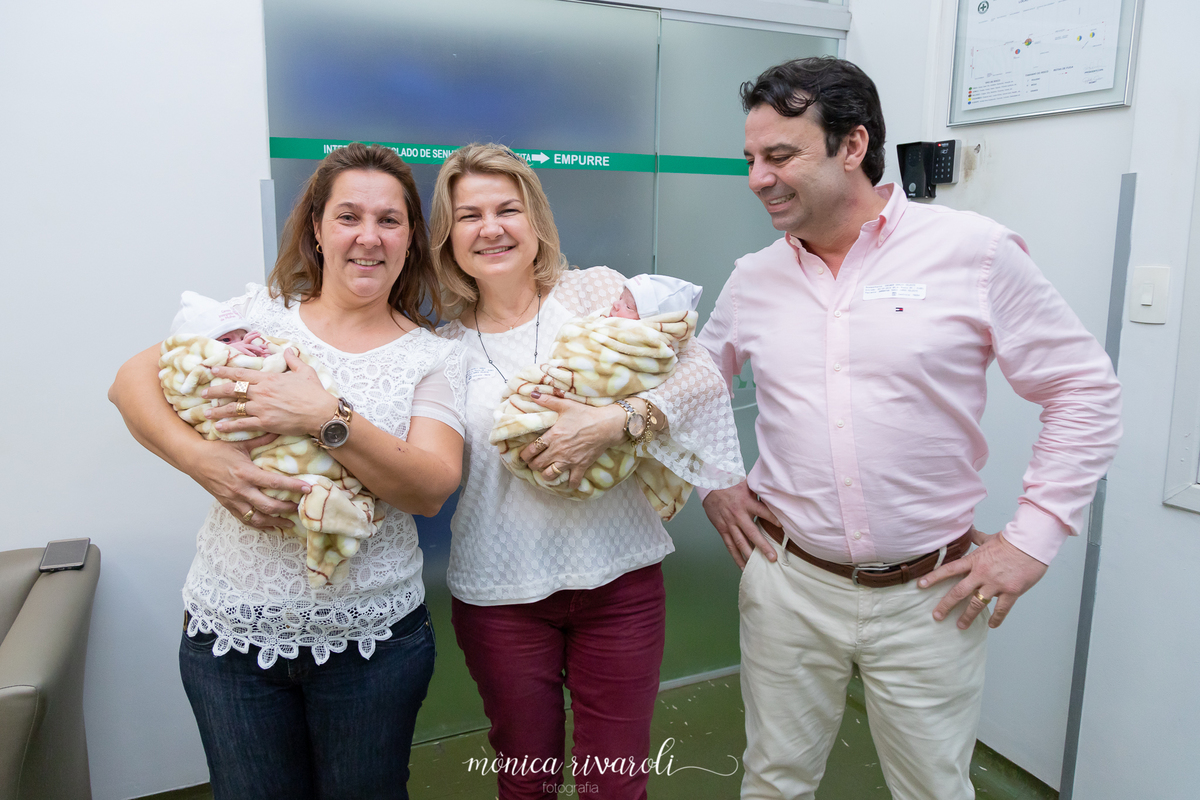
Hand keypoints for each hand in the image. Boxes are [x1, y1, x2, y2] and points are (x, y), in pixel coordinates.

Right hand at [185, 434, 310, 529]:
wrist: (194, 459)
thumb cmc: (218, 450)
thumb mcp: (240, 443)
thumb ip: (261, 439)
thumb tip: (279, 430)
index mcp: (245, 473)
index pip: (274, 483)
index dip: (292, 487)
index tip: (307, 489)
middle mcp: (240, 490)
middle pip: (268, 506)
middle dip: (287, 508)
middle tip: (302, 507)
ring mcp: (233, 500)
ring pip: (258, 518)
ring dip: (275, 522)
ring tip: (290, 522)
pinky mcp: (228, 506)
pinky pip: (245, 520)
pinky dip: (260, 525)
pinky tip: (271, 527)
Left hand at [204, 349, 336, 437]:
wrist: (321, 413)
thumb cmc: (315, 393)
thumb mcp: (305, 371)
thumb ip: (293, 360)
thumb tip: (288, 350)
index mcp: (268, 378)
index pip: (241, 373)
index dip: (225, 371)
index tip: (212, 370)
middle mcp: (261, 392)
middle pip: (232, 390)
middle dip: (215, 391)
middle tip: (202, 393)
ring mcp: (262, 407)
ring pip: (233, 408)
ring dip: (218, 411)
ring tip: (206, 413)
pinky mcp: (266, 422)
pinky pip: (243, 424)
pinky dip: (230, 426)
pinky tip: (219, 428)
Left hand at [519, 390, 626, 489]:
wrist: (606, 425)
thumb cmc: (586, 415)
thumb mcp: (566, 405)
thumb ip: (547, 400)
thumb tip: (532, 393)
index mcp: (552, 436)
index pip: (531, 450)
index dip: (524, 455)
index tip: (523, 455)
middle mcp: (558, 451)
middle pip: (538, 464)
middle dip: (533, 465)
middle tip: (534, 462)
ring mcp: (569, 461)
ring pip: (550, 475)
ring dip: (545, 474)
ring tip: (546, 471)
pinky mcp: (581, 466)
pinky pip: (573, 481)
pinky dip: (569, 483)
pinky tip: (567, 481)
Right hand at [701, 481, 780, 569]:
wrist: (711, 484)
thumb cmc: (732, 484)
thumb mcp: (748, 485)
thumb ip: (760, 494)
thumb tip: (776, 498)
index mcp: (746, 502)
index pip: (762, 511)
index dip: (772, 518)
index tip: (782, 527)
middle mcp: (738, 515)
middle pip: (751, 532)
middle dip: (763, 546)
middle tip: (772, 557)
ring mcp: (729, 524)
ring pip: (740, 542)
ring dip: (750, 555)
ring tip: (759, 566)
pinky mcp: (722, 529)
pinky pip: (730, 546)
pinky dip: (736, 557)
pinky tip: (743, 566)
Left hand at [918, 527, 1048, 628]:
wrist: (1030, 544)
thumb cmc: (1011, 540)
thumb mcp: (989, 538)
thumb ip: (977, 537)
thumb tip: (970, 529)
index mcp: (974, 561)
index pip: (949, 570)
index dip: (934, 578)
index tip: (921, 585)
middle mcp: (981, 574)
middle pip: (958, 592)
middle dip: (946, 605)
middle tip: (937, 616)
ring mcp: (996, 584)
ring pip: (977, 604)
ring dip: (967, 616)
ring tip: (961, 625)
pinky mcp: (1011, 592)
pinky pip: (1001, 609)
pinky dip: (996, 618)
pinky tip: (991, 625)